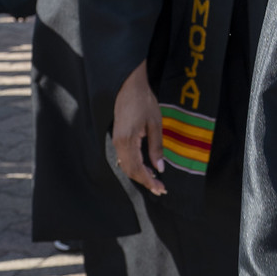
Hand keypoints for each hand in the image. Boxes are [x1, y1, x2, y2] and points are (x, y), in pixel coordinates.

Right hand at [112, 70, 167, 195]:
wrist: (129, 86)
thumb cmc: (144, 102)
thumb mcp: (155, 124)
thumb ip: (156, 147)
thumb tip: (160, 168)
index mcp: (128, 141)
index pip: (137, 168)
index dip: (148, 181)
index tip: (160, 188)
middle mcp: (118, 144)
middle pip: (130, 170)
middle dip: (144, 181)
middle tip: (159, 188)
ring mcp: (116, 141)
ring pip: (126, 166)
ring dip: (139, 175)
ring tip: (154, 181)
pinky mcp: (117, 138)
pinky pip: (124, 158)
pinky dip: (134, 167)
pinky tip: (145, 168)